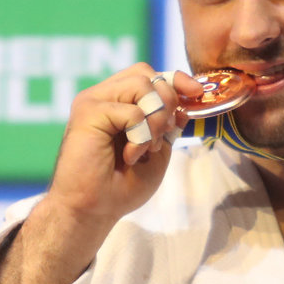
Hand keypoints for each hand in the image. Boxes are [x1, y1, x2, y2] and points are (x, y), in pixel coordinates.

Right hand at [45, 63, 200, 241]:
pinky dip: (140, 137)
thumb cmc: (122, 186)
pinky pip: (132, 112)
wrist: (94, 209)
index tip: (196, 93)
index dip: (176, 80)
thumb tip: (185, 103)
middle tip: (160, 137)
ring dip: (155, 120)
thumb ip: (168, 125)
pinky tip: (129, 156)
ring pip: (142, 86)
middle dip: (167, 103)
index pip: (149, 74)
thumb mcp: (156, 151)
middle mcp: (104, 96)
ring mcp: (93, 101)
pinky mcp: (88, 112)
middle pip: (147, 74)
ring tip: (145, 148)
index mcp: (117, 102)